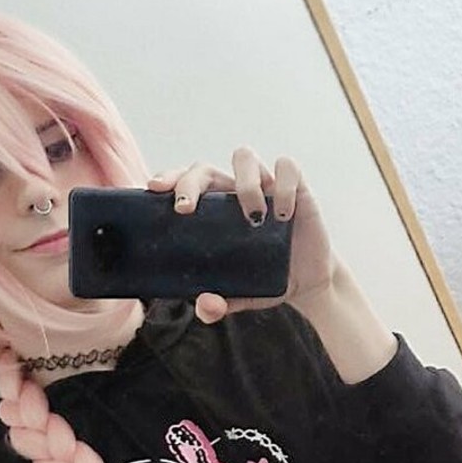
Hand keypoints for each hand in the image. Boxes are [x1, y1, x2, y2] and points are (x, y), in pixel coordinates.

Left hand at [147, 148, 335, 323]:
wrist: (307, 282)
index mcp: (214, 211)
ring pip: (244, 156)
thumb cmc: (265, 279)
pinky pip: (288, 168)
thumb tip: (204, 306)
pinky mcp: (297, 187)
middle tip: (186, 210)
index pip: (185, 183)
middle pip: (204, 167)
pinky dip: (284, 187)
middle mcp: (234, 193)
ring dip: (243, 183)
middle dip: (190, 182)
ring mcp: (264, 186)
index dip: (170, 179)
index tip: (154, 189)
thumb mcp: (240, 295)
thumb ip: (219, 304)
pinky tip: (284, 215)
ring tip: (253, 218)